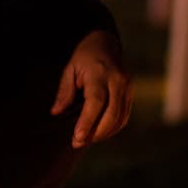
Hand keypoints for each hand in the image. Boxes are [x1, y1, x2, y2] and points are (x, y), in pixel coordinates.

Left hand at [51, 30, 132, 147]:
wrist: (105, 44)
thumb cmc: (84, 58)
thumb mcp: (69, 69)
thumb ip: (64, 92)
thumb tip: (56, 112)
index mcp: (101, 73)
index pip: (96, 102)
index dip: (87, 122)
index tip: (77, 138)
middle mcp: (118, 81)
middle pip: (112, 114)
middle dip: (95, 133)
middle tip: (78, 143)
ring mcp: (128, 88)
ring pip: (120, 119)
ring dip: (104, 133)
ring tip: (86, 139)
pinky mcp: (131, 94)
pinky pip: (124, 117)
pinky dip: (113, 128)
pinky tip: (99, 132)